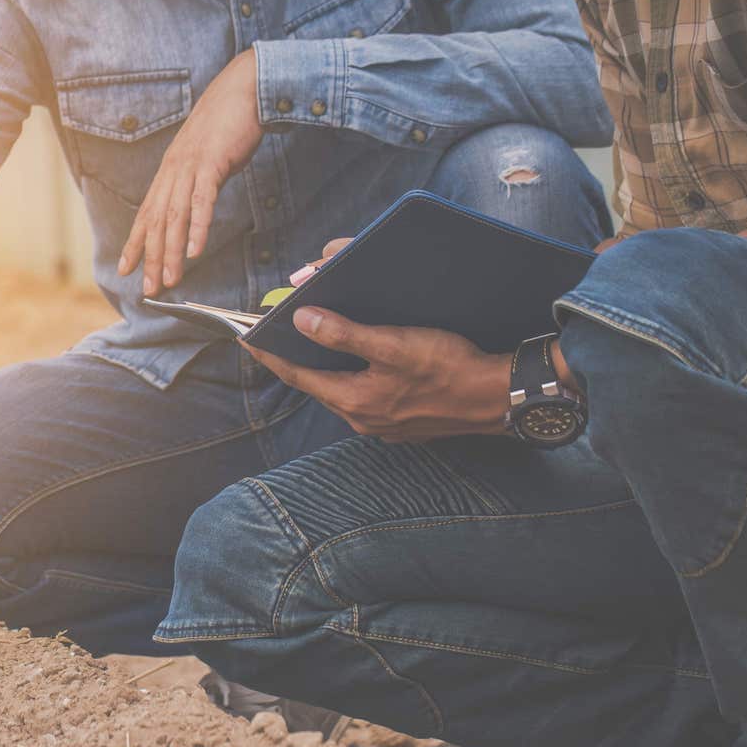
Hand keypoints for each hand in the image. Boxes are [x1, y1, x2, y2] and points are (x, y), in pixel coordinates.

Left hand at [117, 50, 263, 295]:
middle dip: (151, 259)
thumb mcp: (205, 157)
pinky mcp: (212, 162)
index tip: (125, 270)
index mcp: (169, 171)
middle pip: (156, 222)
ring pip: (175, 217)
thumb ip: (197, 181)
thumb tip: (196, 204)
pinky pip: (202, 201)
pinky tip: (194, 251)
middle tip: (149, 289)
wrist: (243, 88)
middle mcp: (173, 170)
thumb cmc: (228, 123)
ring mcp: (190, 166)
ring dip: (171, 252)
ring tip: (169, 280)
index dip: (134, 244)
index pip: (146, 214)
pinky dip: (197, 227)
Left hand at [246, 307, 510, 441]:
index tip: (248, 338)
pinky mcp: (404, 424)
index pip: (297, 375)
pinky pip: (366, 398)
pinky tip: (361, 363)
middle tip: (278, 337)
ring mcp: (383, 425)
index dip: (271, 354)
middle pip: (317, 385)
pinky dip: (354, 378)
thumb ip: (344, 334)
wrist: (498, 398)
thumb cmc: (449, 368)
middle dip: (297, 360)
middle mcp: (362, 419)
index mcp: (353, 400)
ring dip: (327, 369)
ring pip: (342, 392)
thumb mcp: (393, 344)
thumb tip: (302, 320)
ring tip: (314, 345)